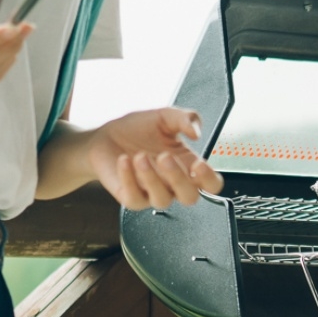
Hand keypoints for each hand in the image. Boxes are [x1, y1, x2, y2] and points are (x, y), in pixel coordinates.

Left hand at [88, 108, 224, 209]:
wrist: (106, 136)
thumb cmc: (139, 130)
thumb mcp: (166, 116)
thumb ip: (186, 118)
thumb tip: (197, 132)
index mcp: (187, 166)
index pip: (211, 184)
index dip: (209, 179)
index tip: (199, 164)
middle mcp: (173, 183)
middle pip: (190, 197)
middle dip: (178, 178)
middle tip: (165, 157)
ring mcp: (153, 193)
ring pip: (162, 200)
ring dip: (151, 178)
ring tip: (139, 156)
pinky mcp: (132, 198)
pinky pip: (135, 198)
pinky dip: (129, 178)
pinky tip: (124, 161)